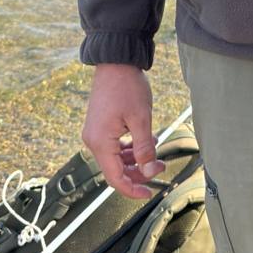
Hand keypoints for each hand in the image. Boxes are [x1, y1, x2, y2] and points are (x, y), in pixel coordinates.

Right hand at [81, 64, 166, 198]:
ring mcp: (95, 132)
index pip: (115, 178)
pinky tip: (145, 141)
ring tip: (155, 153)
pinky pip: (114, 145)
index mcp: (100, 142)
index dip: (132, 189)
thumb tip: (149, 172)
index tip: (149, 193)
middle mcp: (93, 140)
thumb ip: (145, 149)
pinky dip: (129, 148)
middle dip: (138, 171)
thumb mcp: (141, 118)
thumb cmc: (127, 87)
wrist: (116, 60)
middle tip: (160, 166)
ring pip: (115, 157)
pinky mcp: (99, 125)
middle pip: (115, 169)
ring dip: (135, 159)